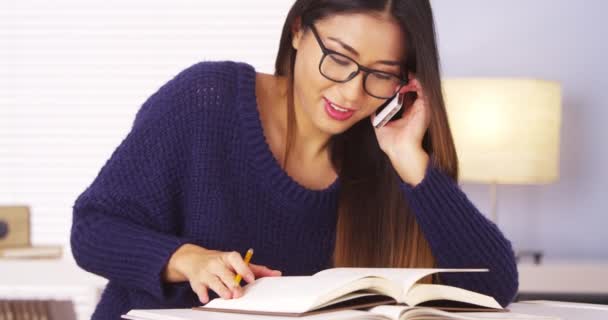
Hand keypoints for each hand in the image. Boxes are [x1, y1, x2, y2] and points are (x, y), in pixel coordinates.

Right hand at [164, 244, 281, 302]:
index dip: (243, 269)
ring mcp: (206, 272)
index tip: (250, 279)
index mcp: (228, 257)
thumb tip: (276, 274)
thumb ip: (256, 269)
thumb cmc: (221, 262)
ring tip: (228, 296)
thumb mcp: (236, 263)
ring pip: (213, 281)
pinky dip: (202, 294)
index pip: (236, 260)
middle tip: (239, 294)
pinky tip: (206, 299)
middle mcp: (216, 263)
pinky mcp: (196, 281)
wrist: (194, 259)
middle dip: (232, 284)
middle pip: (225, 274)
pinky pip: (199, 288)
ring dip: (220, 289)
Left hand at [370, 73, 430, 184]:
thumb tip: (369, 106)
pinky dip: (413, 82)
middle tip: (394, 75)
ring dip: (408, 79)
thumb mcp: (380, 124)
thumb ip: (377, 114)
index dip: (398, 86)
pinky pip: (422, 87)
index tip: (389, 80)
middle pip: (412, 87)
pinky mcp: (425, 106)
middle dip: (403, 80)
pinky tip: (403, 83)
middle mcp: (416, 109)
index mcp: (408, 113)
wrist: (400, 151)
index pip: (405, 94)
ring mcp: (421, 107)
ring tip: (398, 77)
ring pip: (418, 85)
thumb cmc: (392, 143)